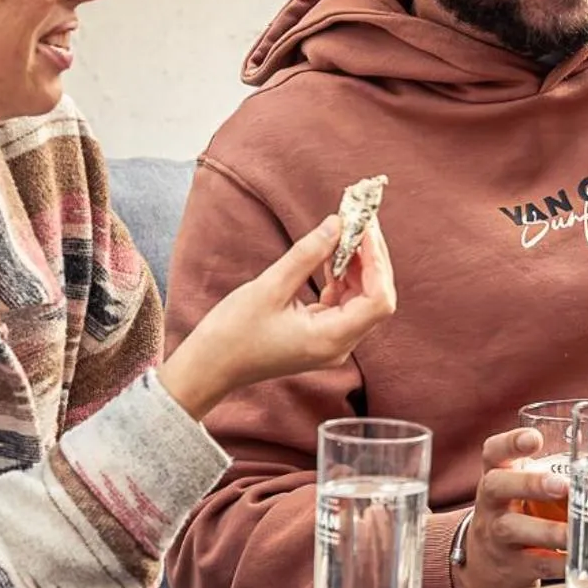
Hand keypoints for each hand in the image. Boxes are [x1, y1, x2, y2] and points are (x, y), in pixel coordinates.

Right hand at [160, 213, 395, 419]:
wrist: (209, 366)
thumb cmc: (233, 333)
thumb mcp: (269, 287)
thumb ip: (307, 254)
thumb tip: (337, 224)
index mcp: (331, 339)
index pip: (378, 301)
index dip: (377, 262)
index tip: (365, 228)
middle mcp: (339, 345)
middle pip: (375, 298)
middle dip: (371, 258)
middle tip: (361, 220)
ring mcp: (331, 342)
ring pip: (361, 299)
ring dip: (357, 265)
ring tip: (347, 230)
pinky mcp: (321, 335)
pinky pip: (344, 303)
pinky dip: (342, 277)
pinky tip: (332, 254)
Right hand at [454, 428, 569, 587]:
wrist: (485, 561)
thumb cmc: (517, 509)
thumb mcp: (521, 486)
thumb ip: (549, 470)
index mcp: (497, 474)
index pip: (494, 451)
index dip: (511, 443)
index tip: (534, 439)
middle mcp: (491, 502)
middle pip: (498, 486)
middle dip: (530, 484)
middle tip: (561, 485)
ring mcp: (496, 534)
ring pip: (513, 529)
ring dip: (548, 530)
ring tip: (575, 531)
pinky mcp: (510, 566)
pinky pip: (534, 564)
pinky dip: (559, 563)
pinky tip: (579, 560)